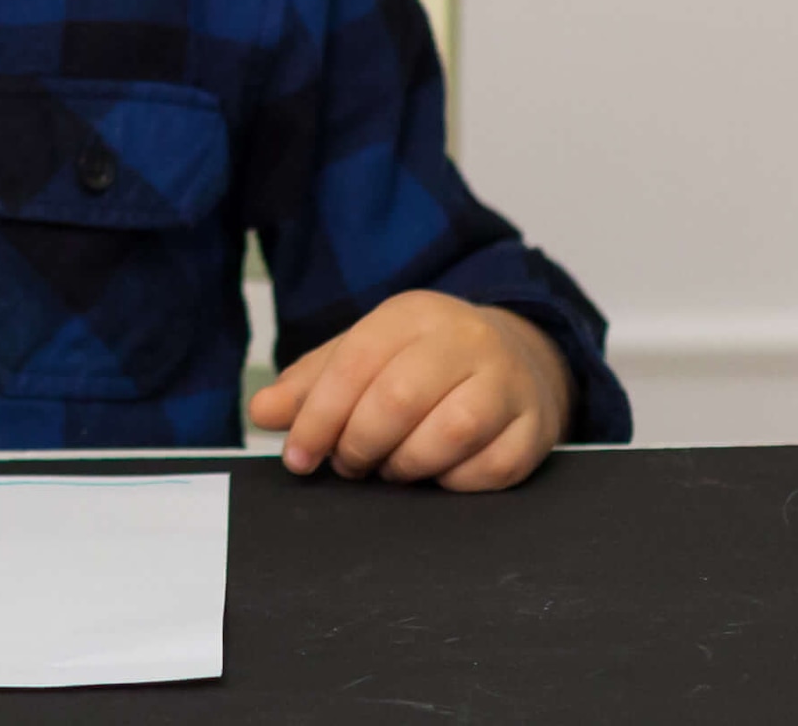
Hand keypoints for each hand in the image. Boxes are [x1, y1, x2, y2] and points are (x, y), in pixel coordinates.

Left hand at [250, 294, 568, 491]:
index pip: (354, 364)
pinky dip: (453, 483)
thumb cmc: (422, 364)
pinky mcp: (534, 429)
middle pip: (398, 399)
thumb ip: (311, 385)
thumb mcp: (365, 356)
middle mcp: (466, 340)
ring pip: (448, 434)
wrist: (517, 358)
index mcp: (413, 314)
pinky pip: (489, 469)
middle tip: (348, 465)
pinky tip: (437, 474)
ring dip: (405, 466)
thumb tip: (262, 412)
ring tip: (390, 468)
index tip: (298, 458)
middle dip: (359, 445)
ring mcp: (508, 383)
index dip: (318, 417)